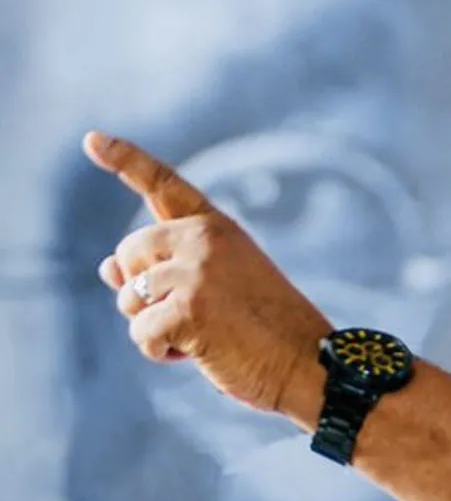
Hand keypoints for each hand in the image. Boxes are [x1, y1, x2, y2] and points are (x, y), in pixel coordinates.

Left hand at [84, 131, 332, 412]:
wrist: (308, 361)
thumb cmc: (265, 329)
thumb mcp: (215, 288)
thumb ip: (162, 270)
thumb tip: (105, 267)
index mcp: (217, 227)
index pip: (164, 185)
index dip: (125, 159)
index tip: (93, 139)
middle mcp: (204, 239)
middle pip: (127, 254)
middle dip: (140, 290)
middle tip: (189, 313)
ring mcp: (196, 271)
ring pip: (128, 299)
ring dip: (153, 327)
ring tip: (204, 335)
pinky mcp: (188, 309)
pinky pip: (141, 334)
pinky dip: (162, 352)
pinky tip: (200, 353)